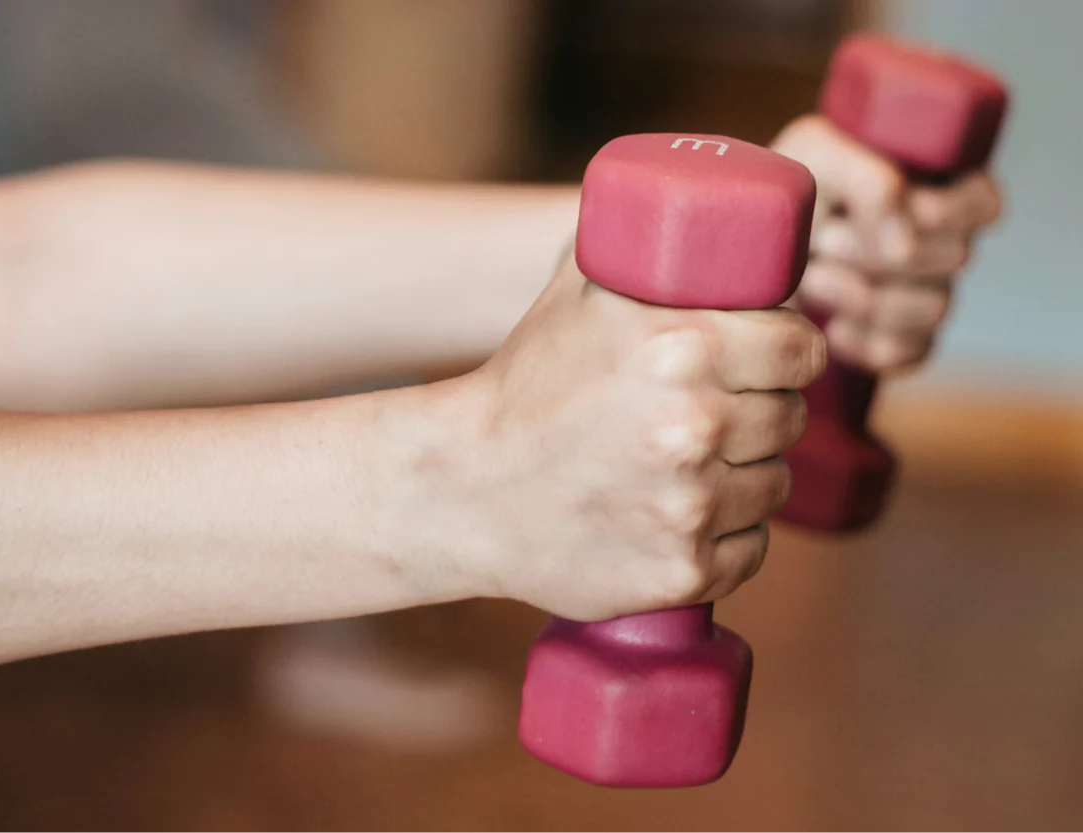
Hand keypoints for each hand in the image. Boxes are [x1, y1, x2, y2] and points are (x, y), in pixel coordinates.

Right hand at [438, 256, 824, 621]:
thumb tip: (708, 212)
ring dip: (746, 475)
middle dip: (762, 412)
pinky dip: (726, 537)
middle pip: (791, 418)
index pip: (802, 350)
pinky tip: (679, 517)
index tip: (770, 361)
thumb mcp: (578, 293)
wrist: (461, 489)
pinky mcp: (683, 572)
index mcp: (683, 349)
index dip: (790, 353)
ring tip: (689, 466)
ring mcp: (691, 508)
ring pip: (774, 486)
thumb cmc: (524, 384)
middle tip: (715, 413)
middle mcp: (696, 428)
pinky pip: (751, 549)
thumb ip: (646, 247)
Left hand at [773, 115, 1002, 372]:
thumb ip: (867, 181)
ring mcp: (925, 294)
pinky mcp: (901, 340)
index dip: (943, 212)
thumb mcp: (814, 155)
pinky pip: (907, 353)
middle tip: (823, 242)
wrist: (744, 250)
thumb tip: (905, 245)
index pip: (982, 204)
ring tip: (812, 278)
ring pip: (934, 309)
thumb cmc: (787, 191)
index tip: (887, 209)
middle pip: (954, 257)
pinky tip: (829, 326)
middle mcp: (941, 241)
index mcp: (937, 184)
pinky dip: (863, 343)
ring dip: (863, 296)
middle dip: (878, 252)